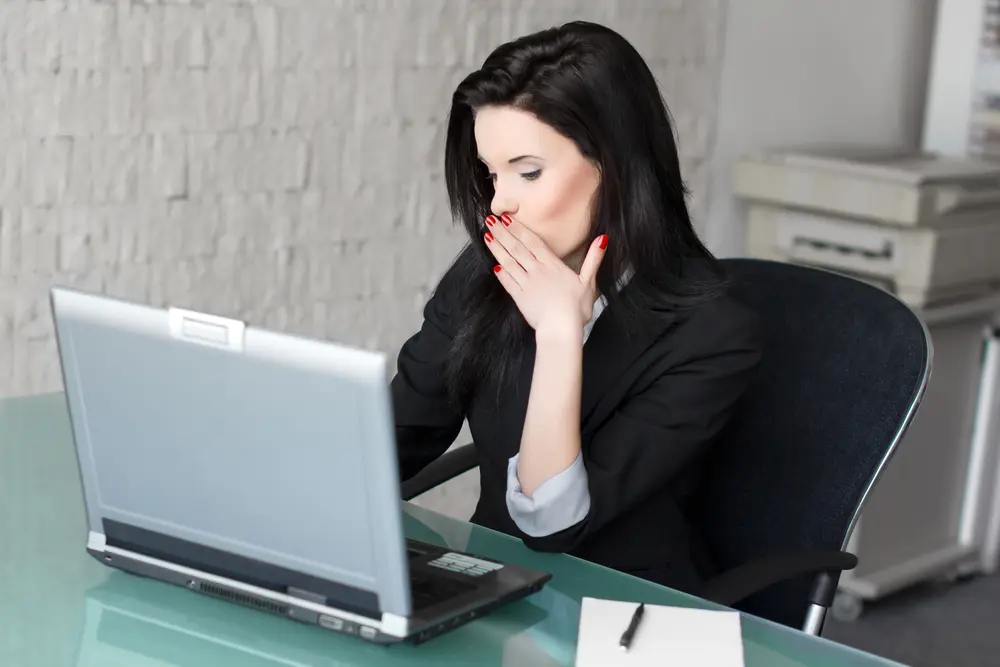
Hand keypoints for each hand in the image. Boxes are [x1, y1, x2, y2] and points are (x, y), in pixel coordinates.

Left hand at [484, 213, 607, 338]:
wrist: (561, 329)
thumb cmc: (576, 308)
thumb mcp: (588, 282)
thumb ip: (593, 259)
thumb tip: (602, 239)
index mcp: (552, 265)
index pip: (533, 242)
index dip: (519, 229)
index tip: (507, 218)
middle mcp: (537, 271)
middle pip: (517, 248)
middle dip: (502, 233)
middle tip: (490, 221)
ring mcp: (526, 284)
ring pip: (508, 262)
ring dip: (497, 248)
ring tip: (487, 236)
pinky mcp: (519, 298)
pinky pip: (507, 282)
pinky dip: (500, 273)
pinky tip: (494, 265)